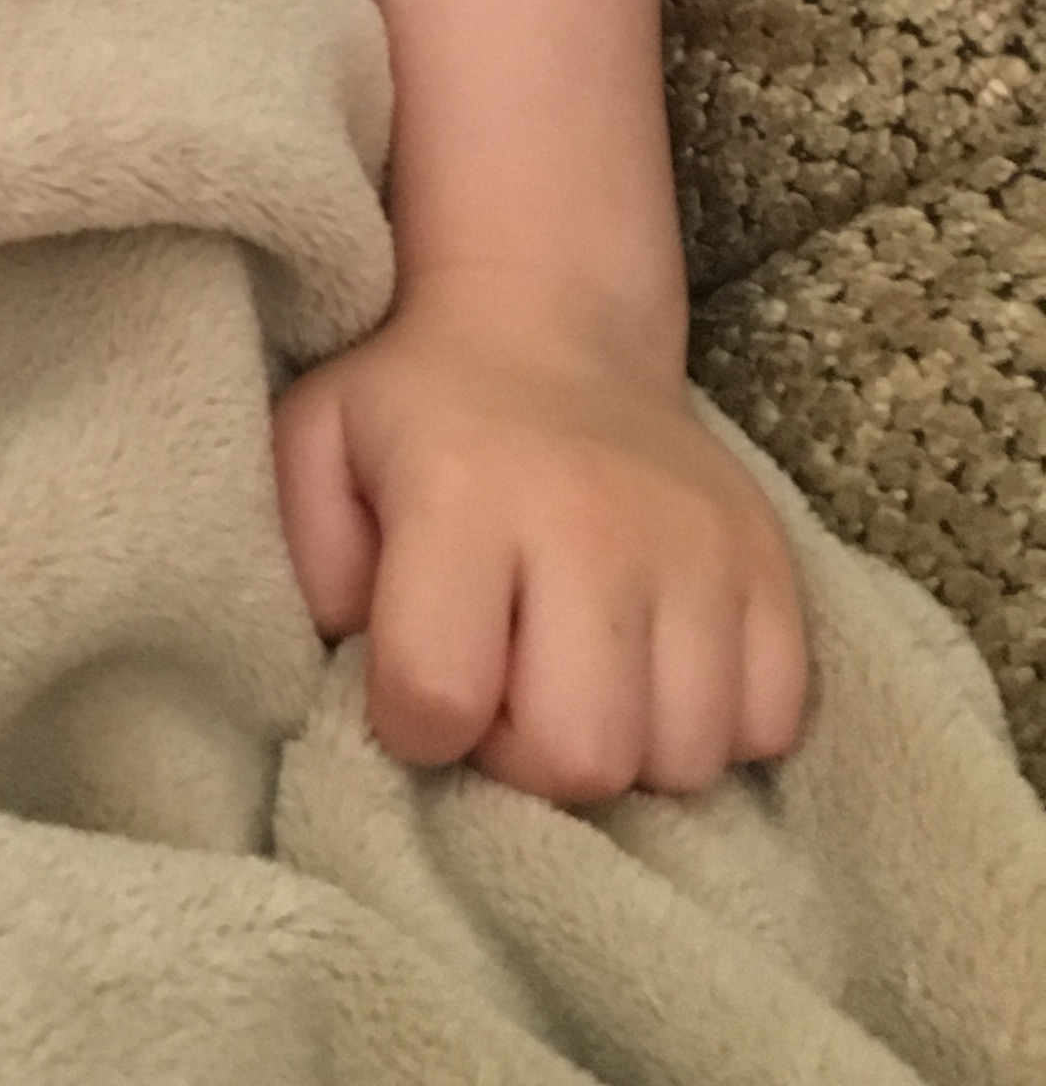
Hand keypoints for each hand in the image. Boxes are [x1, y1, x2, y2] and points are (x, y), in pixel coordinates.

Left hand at [273, 286, 808, 801]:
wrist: (554, 324)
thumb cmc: (418, 409)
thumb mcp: (318, 447)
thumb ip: (312, 562)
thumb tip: (361, 666)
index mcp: (464, 495)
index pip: (439, 698)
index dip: (413, 724)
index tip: (413, 686)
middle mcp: (594, 524)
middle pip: (579, 757)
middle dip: (525, 762)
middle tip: (504, 696)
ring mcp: (701, 548)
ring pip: (683, 759)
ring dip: (622, 750)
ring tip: (577, 680)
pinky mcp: (772, 567)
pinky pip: (768, 727)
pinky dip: (712, 727)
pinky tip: (653, 669)